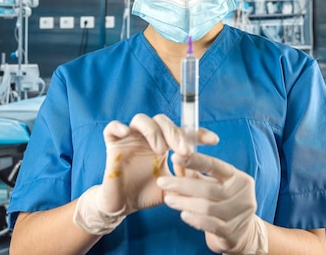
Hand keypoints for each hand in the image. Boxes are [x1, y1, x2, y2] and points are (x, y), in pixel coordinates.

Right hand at [73, 113, 217, 234]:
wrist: (123, 206)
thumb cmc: (147, 194)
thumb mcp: (173, 187)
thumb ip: (186, 178)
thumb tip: (202, 171)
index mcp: (164, 144)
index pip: (181, 131)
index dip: (198, 133)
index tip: (214, 140)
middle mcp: (148, 137)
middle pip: (162, 121)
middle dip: (176, 133)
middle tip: (185, 151)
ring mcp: (130, 139)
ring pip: (141, 119)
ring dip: (154, 131)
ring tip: (161, 150)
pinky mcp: (113, 145)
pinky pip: (112, 128)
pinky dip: (118, 126)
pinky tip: (126, 132)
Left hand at [157, 152, 267, 253]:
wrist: (242, 233)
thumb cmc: (222, 202)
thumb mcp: (212, 184)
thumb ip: (195, 173)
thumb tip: (175, 158)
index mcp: (238, 177)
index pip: (214, 166)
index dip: (194, 161)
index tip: (174, 157)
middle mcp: (242, 194)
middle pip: (208, 188)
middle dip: (182, 185)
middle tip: (162, 182)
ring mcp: (239, 214)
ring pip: (206, 207)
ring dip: (184, 203)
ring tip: (168, 200)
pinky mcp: (232, 232)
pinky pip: (209, 224)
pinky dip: (194, 219)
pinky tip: (183, 214)